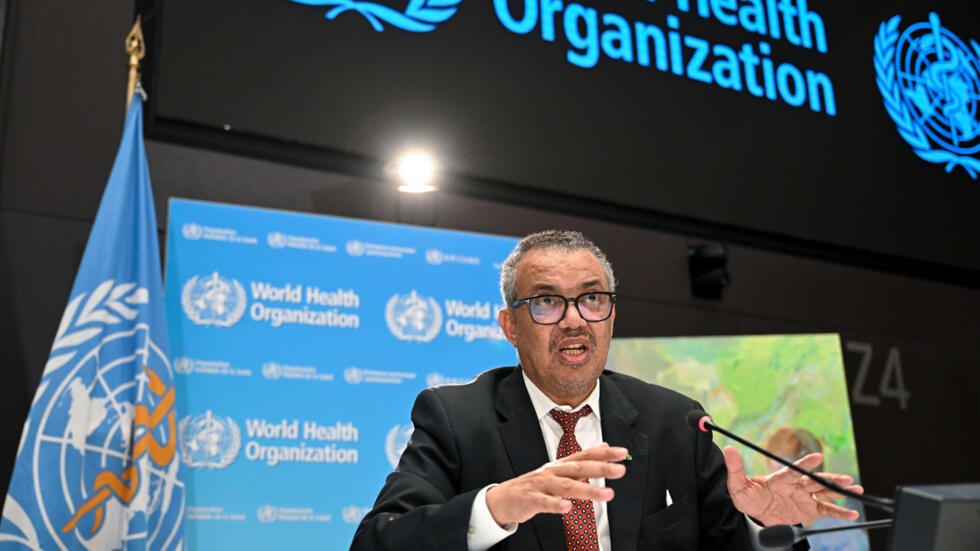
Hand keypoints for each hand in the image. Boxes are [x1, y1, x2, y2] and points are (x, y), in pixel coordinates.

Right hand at [485, 444, 627, 526]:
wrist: (503, 499)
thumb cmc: (534, 486)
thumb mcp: (559, 470)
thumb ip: (581, 460)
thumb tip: (604, 446)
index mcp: (560, 465)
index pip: (584, 456)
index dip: (603, 454)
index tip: (623, 453)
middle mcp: (552, 472)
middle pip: (578, 469)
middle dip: (601, 469)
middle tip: (621, 470)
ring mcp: (541, 485)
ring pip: (566, 486)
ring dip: (588, 490)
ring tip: (607, 494)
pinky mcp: (530, 500)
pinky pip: (544, 503)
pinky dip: (556, 504)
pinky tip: (568, 508)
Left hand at [723, 446, 864, 525]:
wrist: (756, 514)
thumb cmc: (749, 497)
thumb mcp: (738, 486)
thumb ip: (735, 469)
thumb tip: (728, 449)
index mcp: (780, 478)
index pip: (794, 470)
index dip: (805, 464)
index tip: (817, 457)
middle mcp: (796, 486)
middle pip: (815, 481)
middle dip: (831, 480)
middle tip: (847, 479)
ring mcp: (804, 497)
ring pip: (824, 492)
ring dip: (840, 491)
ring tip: (856, 489)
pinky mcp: (810, 510)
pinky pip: (826, 511)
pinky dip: (839, 512)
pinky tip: (853, 513)